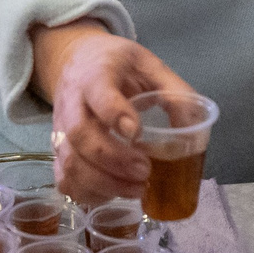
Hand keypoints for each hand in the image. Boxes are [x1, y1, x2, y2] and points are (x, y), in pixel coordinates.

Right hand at [29, 22, 194, 203]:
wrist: (77, 59)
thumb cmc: (119, 65)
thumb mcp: (150, 65)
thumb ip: (174, 93)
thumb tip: (195, 131)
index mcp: (95, 74)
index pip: (98, 93)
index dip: (115, 114)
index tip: (138, 134)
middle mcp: (71, 102)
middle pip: (80, 135)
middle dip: (113, 159)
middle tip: (145, 171)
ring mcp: (60, 128)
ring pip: (69, 162)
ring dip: (103, 182)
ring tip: (138, 189)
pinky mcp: (57, 150)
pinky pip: (64, 178)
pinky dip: (87, 193)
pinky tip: (113, 193)